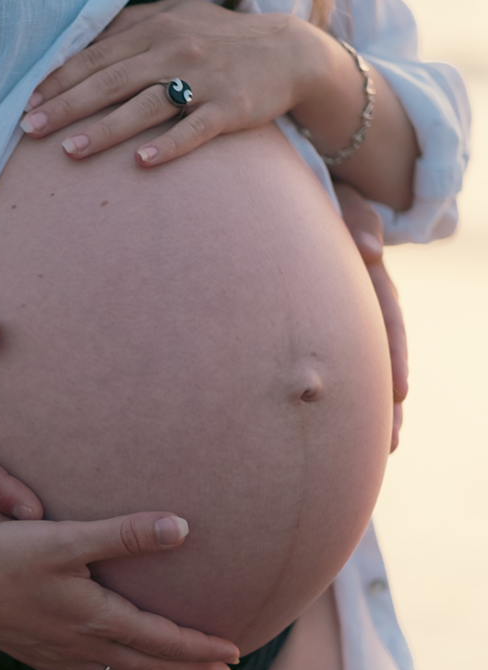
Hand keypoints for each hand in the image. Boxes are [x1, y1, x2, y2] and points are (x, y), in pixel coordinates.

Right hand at [0, 512, 238, 669]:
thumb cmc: (5, 555)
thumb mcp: (68, 538)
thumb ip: (125, 534)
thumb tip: (182, 527)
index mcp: (97, 616)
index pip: (163, 640)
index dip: (200, 648)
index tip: (233, 652)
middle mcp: (84, 644)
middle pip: (150, 666)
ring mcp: (60, 656)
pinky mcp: (40, 657)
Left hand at [21, 0, 330, 165]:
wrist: (289, 52)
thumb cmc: (220, 40)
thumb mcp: (175, 19)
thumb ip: (131, 32)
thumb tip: (83, 52)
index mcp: (155, 27)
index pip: (95, 57)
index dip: (59, 80)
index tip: (28, 104)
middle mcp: (174, 49)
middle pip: (110, 81)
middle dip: (66, 106)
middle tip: (31, 129)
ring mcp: (203, 79)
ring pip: (144, 106)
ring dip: (104, 130)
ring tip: (69, 151)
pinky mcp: (229, 108)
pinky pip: (193, 129)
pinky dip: (167, 146)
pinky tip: (140, 163)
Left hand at [335, 183, 408, 451]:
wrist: (291, 205)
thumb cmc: (319, 200)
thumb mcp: (343, 204)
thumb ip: (356, 222)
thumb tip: (369, 252)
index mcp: (368, 277)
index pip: (387, 321)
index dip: (395, 356)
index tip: (401, 394)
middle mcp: (360, 301)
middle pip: (379, 356)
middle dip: (385, 401)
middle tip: (390, 442)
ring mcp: (341, 314)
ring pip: (360, 367)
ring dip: (371, 407)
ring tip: (381, 447)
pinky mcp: (320, 326)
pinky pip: (336, 364)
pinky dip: (343, 394)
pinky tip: (344, 427)